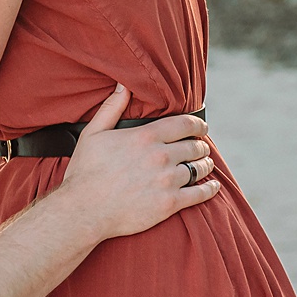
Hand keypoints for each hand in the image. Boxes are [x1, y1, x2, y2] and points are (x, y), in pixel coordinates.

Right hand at [48, 86, 216, 238]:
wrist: (84, 210)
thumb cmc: (85, 172)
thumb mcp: (93, 134)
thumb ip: (111, 108)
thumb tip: (123, 86)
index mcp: (145, 137)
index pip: (184, 124)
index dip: (197, 124)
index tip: (201, 126)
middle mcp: (160, 156)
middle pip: (194, 146)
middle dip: (201, 145)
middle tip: (201, 147)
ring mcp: (167, 181)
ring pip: (199, 168)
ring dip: (205, 165)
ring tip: (205, 164)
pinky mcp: (170, 204)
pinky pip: (199, 194)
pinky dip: (210, 189)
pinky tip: (213, 186)